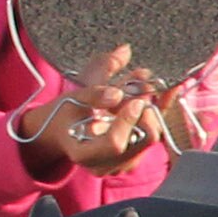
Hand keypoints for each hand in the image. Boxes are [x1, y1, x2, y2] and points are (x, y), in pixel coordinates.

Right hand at [17, 45, 179, 177]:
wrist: (59, 134)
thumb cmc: (63, 114)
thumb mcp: (75, 93)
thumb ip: (100, 73)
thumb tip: (124, 51)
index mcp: (85, 154)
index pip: (116, 143)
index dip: (127, 119)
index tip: (133, 98)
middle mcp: (107, 164)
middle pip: (144, 138)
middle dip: (146, 109)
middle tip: (140, 86)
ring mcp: (122, 164)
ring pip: (153, 134)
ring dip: (151, 107)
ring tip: (140, 87)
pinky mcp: (134, 157)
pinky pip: (155, 134)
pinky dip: (156, 112)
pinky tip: (158, 93)